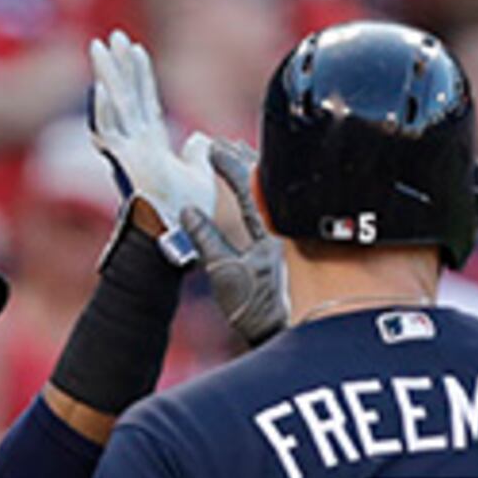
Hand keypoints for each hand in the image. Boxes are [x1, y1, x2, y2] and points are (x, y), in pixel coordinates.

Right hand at [87, 33, 199, 247]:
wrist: (176, 237)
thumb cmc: (186, 212)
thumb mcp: (199, 174)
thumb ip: (196, 153)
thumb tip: (199, 138)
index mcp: (151, 144)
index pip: (145, 101)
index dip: (141, 76)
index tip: (137, 50)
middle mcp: (136, 144)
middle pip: (126, 95)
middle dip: (119, 65)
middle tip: (112, 36)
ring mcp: (128, 151)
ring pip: (115, 105)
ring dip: (107, 76)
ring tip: (100, 47)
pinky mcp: (125, 163)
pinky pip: (110, 133)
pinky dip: (105, 111)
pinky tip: (102, 88)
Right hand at [180, 135, 288, 346]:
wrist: (287, 334)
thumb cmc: (258, 309)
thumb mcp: (225, 274)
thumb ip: (206, 240)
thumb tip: (188, 211)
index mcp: (271, 229)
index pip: (249, 186)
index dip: (228, 164)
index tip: (211, 148)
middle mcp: (285, 227)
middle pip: (265, 182)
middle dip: (243, 160)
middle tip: (222, 144)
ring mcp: (290, 234)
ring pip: (272, 192)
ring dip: (253, 172)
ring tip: (237, 155)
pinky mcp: (290, 245)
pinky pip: (275, 205)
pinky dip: (261, 190)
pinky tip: (253, 188)